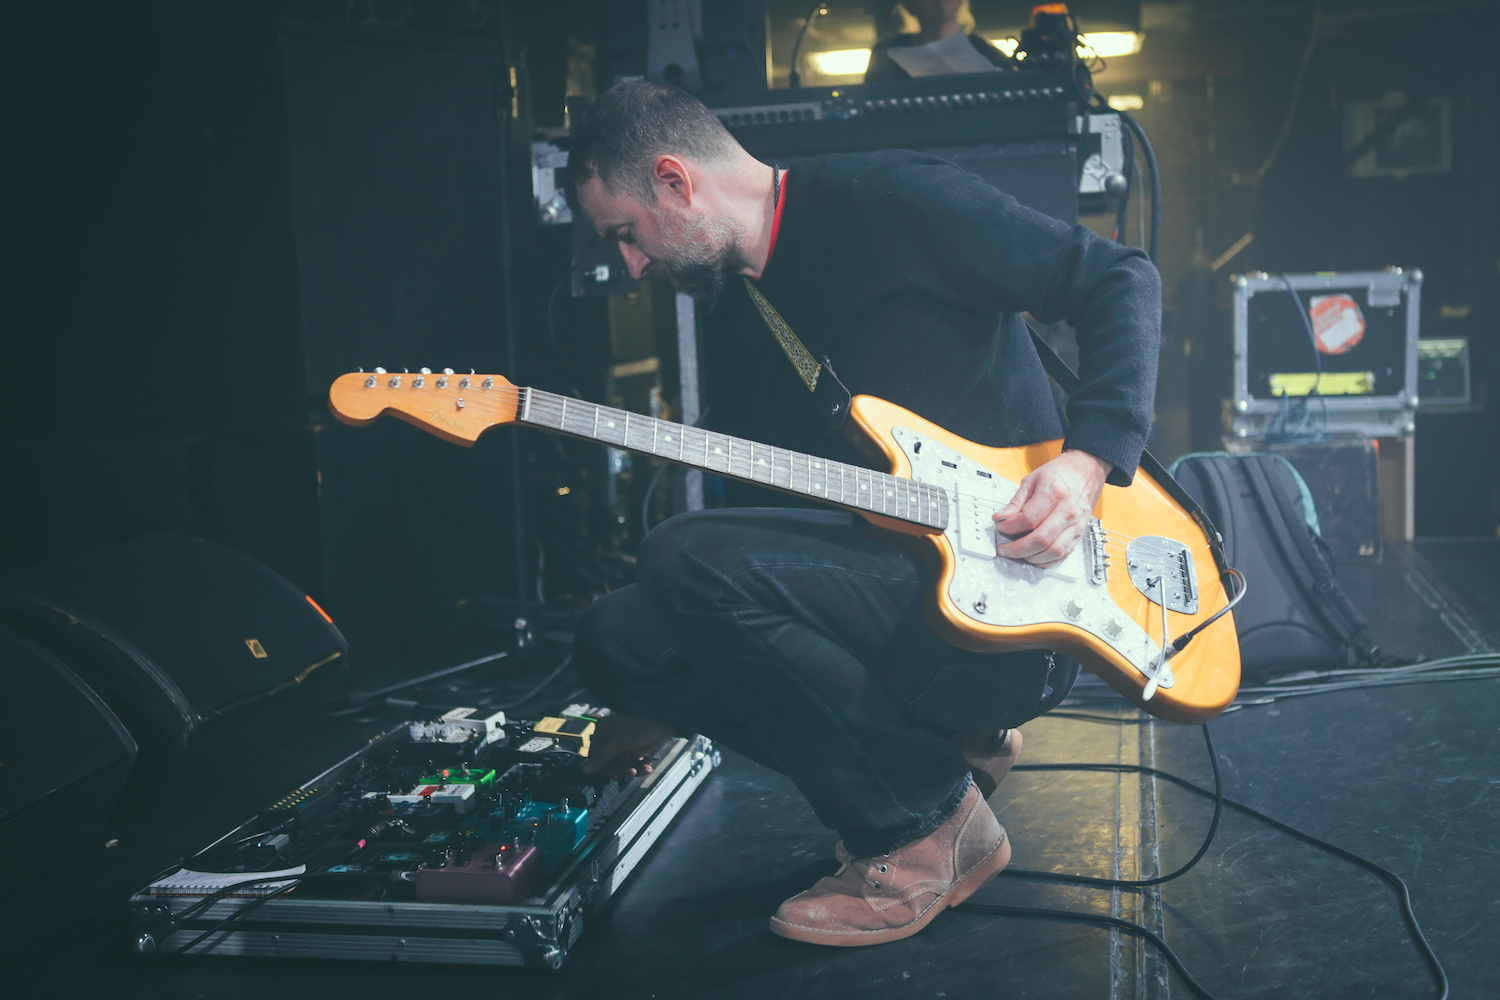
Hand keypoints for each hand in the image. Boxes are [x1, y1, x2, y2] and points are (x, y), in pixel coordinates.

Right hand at [580, 713, 677, 778]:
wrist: (664, 724)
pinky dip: (639, 766)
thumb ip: (601, 757)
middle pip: (608, 763)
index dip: (604, 767)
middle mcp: (609, 738)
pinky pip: (630, 764)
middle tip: (633, 771)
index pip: (595, 756)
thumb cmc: (640, 728)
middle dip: (622, 768)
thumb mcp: (619, 742)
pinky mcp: (631, 751)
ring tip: (645, 768)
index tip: (615, 774)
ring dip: (633, 769)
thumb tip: (584, 771)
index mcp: (602, 731)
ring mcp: (621, 745)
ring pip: (620, 765)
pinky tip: (647, 765)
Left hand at [992, 450, 1111, 566]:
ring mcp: (1075, 524)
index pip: (1028, 519)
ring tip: (1018, 553)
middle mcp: (1067, 510)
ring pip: (1053, 551)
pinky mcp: (1079, 534)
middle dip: (1017, 548)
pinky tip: (1034, 556)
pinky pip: (1063, 555)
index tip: (1000, 526)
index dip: (1009, 527)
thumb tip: (1001, 517)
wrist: (1087, 470)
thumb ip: (1016, 502)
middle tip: (1004, 548)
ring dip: (1031, 557)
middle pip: (1041, 539)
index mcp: (1054, 493)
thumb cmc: (1061, 473)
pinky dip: (1046, 560)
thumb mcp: (1032, 479)